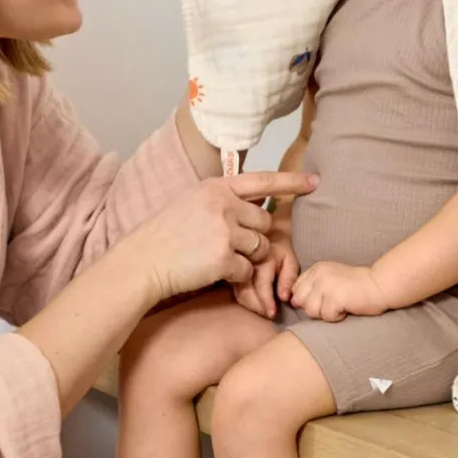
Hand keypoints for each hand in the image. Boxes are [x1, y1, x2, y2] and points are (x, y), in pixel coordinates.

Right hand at [126, 171, 318, 303]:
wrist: (142, 261)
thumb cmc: (164, 234)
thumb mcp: (190, 201)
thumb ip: (220, 200)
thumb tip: (252, 203)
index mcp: (215, 187)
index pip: (262, 181)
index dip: (291, 181)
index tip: (315, 181)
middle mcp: (223, 205)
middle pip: (265, 222)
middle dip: (256, 237)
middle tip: (229, 246)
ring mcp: (224, 231)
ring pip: (260, 248)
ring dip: (247, 258)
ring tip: (215, 258)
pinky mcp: (224, 259)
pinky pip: (248, 271)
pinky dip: (236, 277)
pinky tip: (211, 271)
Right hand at [233, 221, 299, 319]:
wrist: (266, 234)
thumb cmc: (281, 250)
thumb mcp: (290, 260)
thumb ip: (288, 278)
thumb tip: (284, 298)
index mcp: (261, 260)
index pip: (261, 286)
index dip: (266, 302)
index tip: (273, 314)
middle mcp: (246, 264)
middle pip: (246, 293)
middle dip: (257, 307)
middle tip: (269, 315)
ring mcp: (237, 268)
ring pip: (239, 293)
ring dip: (250, 306)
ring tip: (263, 311)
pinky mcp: (232, 273)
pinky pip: (235, 291)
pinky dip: (245, 301)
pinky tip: (255, 304)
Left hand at [291, 262, 386, 321]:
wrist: (380, 285)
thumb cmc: (356, 286)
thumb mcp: (331, 278)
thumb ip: (312, 286)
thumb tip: (293, 302)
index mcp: (316, 269)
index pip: (296, 289)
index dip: (306, 299)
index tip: (323, 300)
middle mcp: (318, 274)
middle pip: (300, 301)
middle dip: (314, 308)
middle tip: (332, 304)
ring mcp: (326, 285)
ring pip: (311, 311)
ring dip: (326, 313)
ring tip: (340, 305)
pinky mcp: (335, 297)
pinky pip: (327, 316)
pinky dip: (337, 317)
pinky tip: (347, 308)